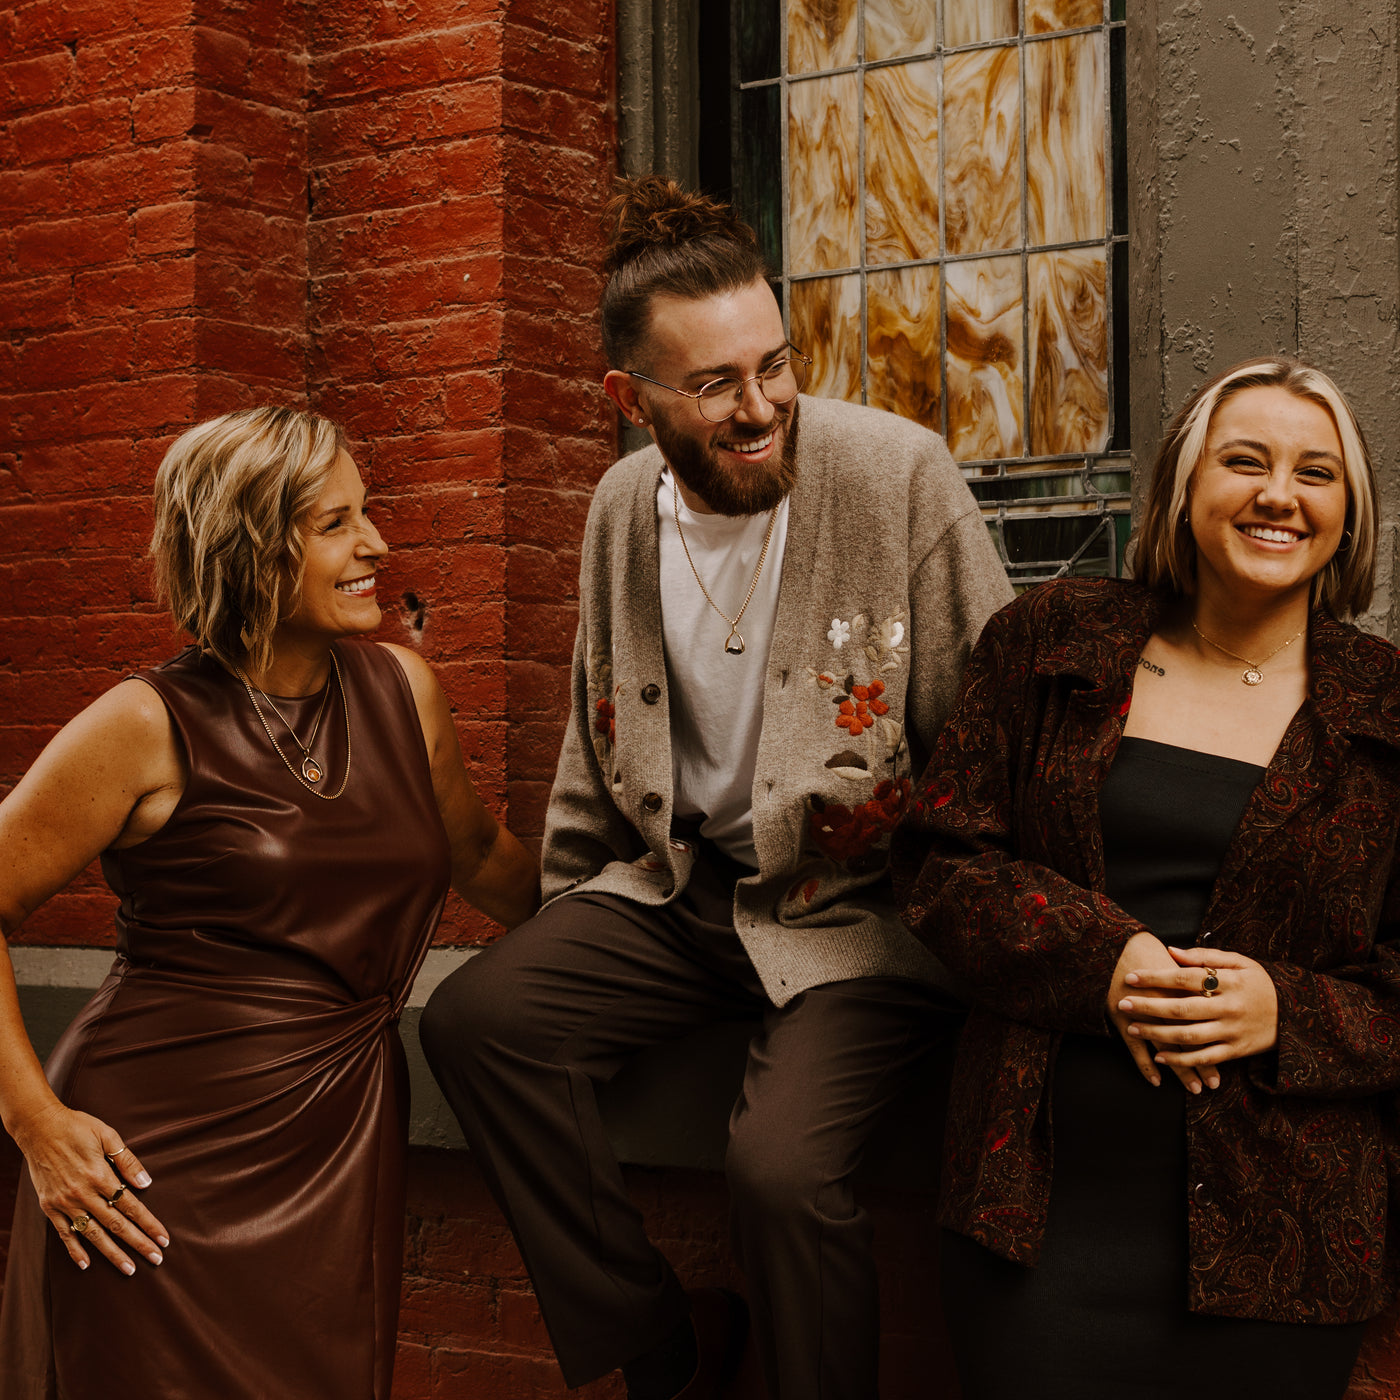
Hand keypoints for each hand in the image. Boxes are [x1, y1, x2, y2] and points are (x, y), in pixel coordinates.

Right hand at [11, 1102, 167, 1274]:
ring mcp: (65, 1203)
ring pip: (93, 1234)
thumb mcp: (107, 1135)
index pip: (131, 1206)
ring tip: (129, 1269)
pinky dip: (75, 1250)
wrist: (39, 1128)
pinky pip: (64, 1234)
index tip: (163, 1238)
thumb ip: (127, 1160)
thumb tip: (145, 1184)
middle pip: (116, 1225)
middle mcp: (83, 1194)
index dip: (149, 1224)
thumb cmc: (77, 1127)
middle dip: (138, 1243)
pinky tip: (87, 1264)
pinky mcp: (50, 1207)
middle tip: (156, 1259)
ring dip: (112, 1254)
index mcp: (100, 1175)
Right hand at [1107, 931, 1209, 1093]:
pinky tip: (1157, 1080)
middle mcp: (1165, 1003)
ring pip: (1167, 1049)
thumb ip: (1200, 968)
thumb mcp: (1176, 955)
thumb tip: (1217, 986)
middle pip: (1190, 1039)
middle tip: (1214, 1084)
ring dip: (1181, 1071)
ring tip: (1195, 1088)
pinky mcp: (1123, 1020)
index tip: (1229, 1057)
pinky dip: (1147, 1066)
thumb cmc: (1145, 949)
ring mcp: (1143, 1014)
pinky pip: (1136, 1049)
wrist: (1109, 946)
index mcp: (1182, 987)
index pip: (1205, 1020)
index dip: (1218, 1040)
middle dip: (1203, 1065)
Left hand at [1117, 945, 1278, 1079]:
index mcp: (1229, 982)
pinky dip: (1181, 1060)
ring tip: (1132, 1028)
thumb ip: (1205, 957)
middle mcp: (1229, 1008)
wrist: (1296, 1014)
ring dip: (1157, 1034)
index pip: (1185, 978)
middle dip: (1148, 1007)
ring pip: (1189, 1036)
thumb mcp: (1240, 962)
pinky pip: (1204, 1058)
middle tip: (1122, 1003)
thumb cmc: (1260, 983)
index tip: (1131, 977)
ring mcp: (1232, 1032)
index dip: (1156, 978)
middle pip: (1182, 1009)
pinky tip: (1158, 1056)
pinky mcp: (1236, 1051)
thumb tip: (1170, 951)